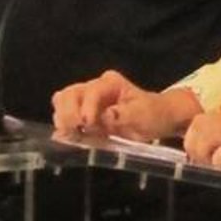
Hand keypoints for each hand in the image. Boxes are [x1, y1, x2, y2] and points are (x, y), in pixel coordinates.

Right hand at [51, 72, 197, 142]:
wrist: (157, 118)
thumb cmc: (153, 113)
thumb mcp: (143, 114)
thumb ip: (123, 115)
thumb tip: (104, 116)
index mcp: (111, 83)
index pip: (92, 91)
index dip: (88, 108)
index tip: (88, 124)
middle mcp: (95, 87)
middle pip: (70, 93)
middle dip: (68, 113)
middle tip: (74, 131)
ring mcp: (87, 100)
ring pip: (63, 101)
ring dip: (63, 119)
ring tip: (72, 135)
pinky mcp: (83, 113)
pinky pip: (65, 115)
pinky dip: (64, 126)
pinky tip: (69, 137)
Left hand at [184, 109, 220, 185]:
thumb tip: (217, 150)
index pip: (205, 117)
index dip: (196, 136)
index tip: (201, 153)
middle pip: (198, 123)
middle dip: (191, 144)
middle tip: (200, 161)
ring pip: (204, 135)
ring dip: (201, 154)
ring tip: (211, 166)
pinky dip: (218, 164)